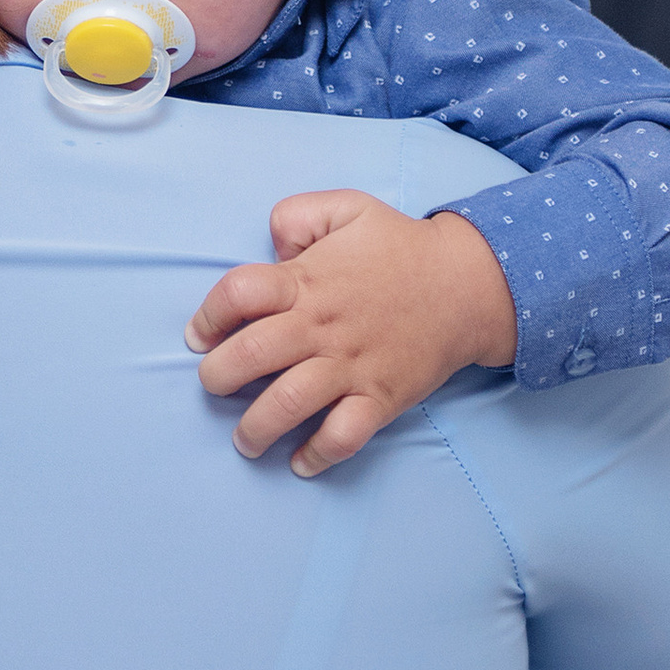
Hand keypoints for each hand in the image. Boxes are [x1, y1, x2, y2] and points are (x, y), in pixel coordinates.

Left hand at [185, 189, 516, 475]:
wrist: (468, 284)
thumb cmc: (400, 247)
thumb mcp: (346, 208)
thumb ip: (296, 216)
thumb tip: (270, 249)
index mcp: (308, 280)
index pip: (238, 295)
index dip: (208, 315)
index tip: (201, 334)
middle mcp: (322, 325)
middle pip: (250, 355)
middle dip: (217, 377)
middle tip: (214, 384)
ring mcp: (352, 365)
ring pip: (289, 403)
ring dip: (256, 428)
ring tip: (245, 440)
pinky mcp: (381, 396)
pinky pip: (344, 436)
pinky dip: (319, 454)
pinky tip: (301, 462)